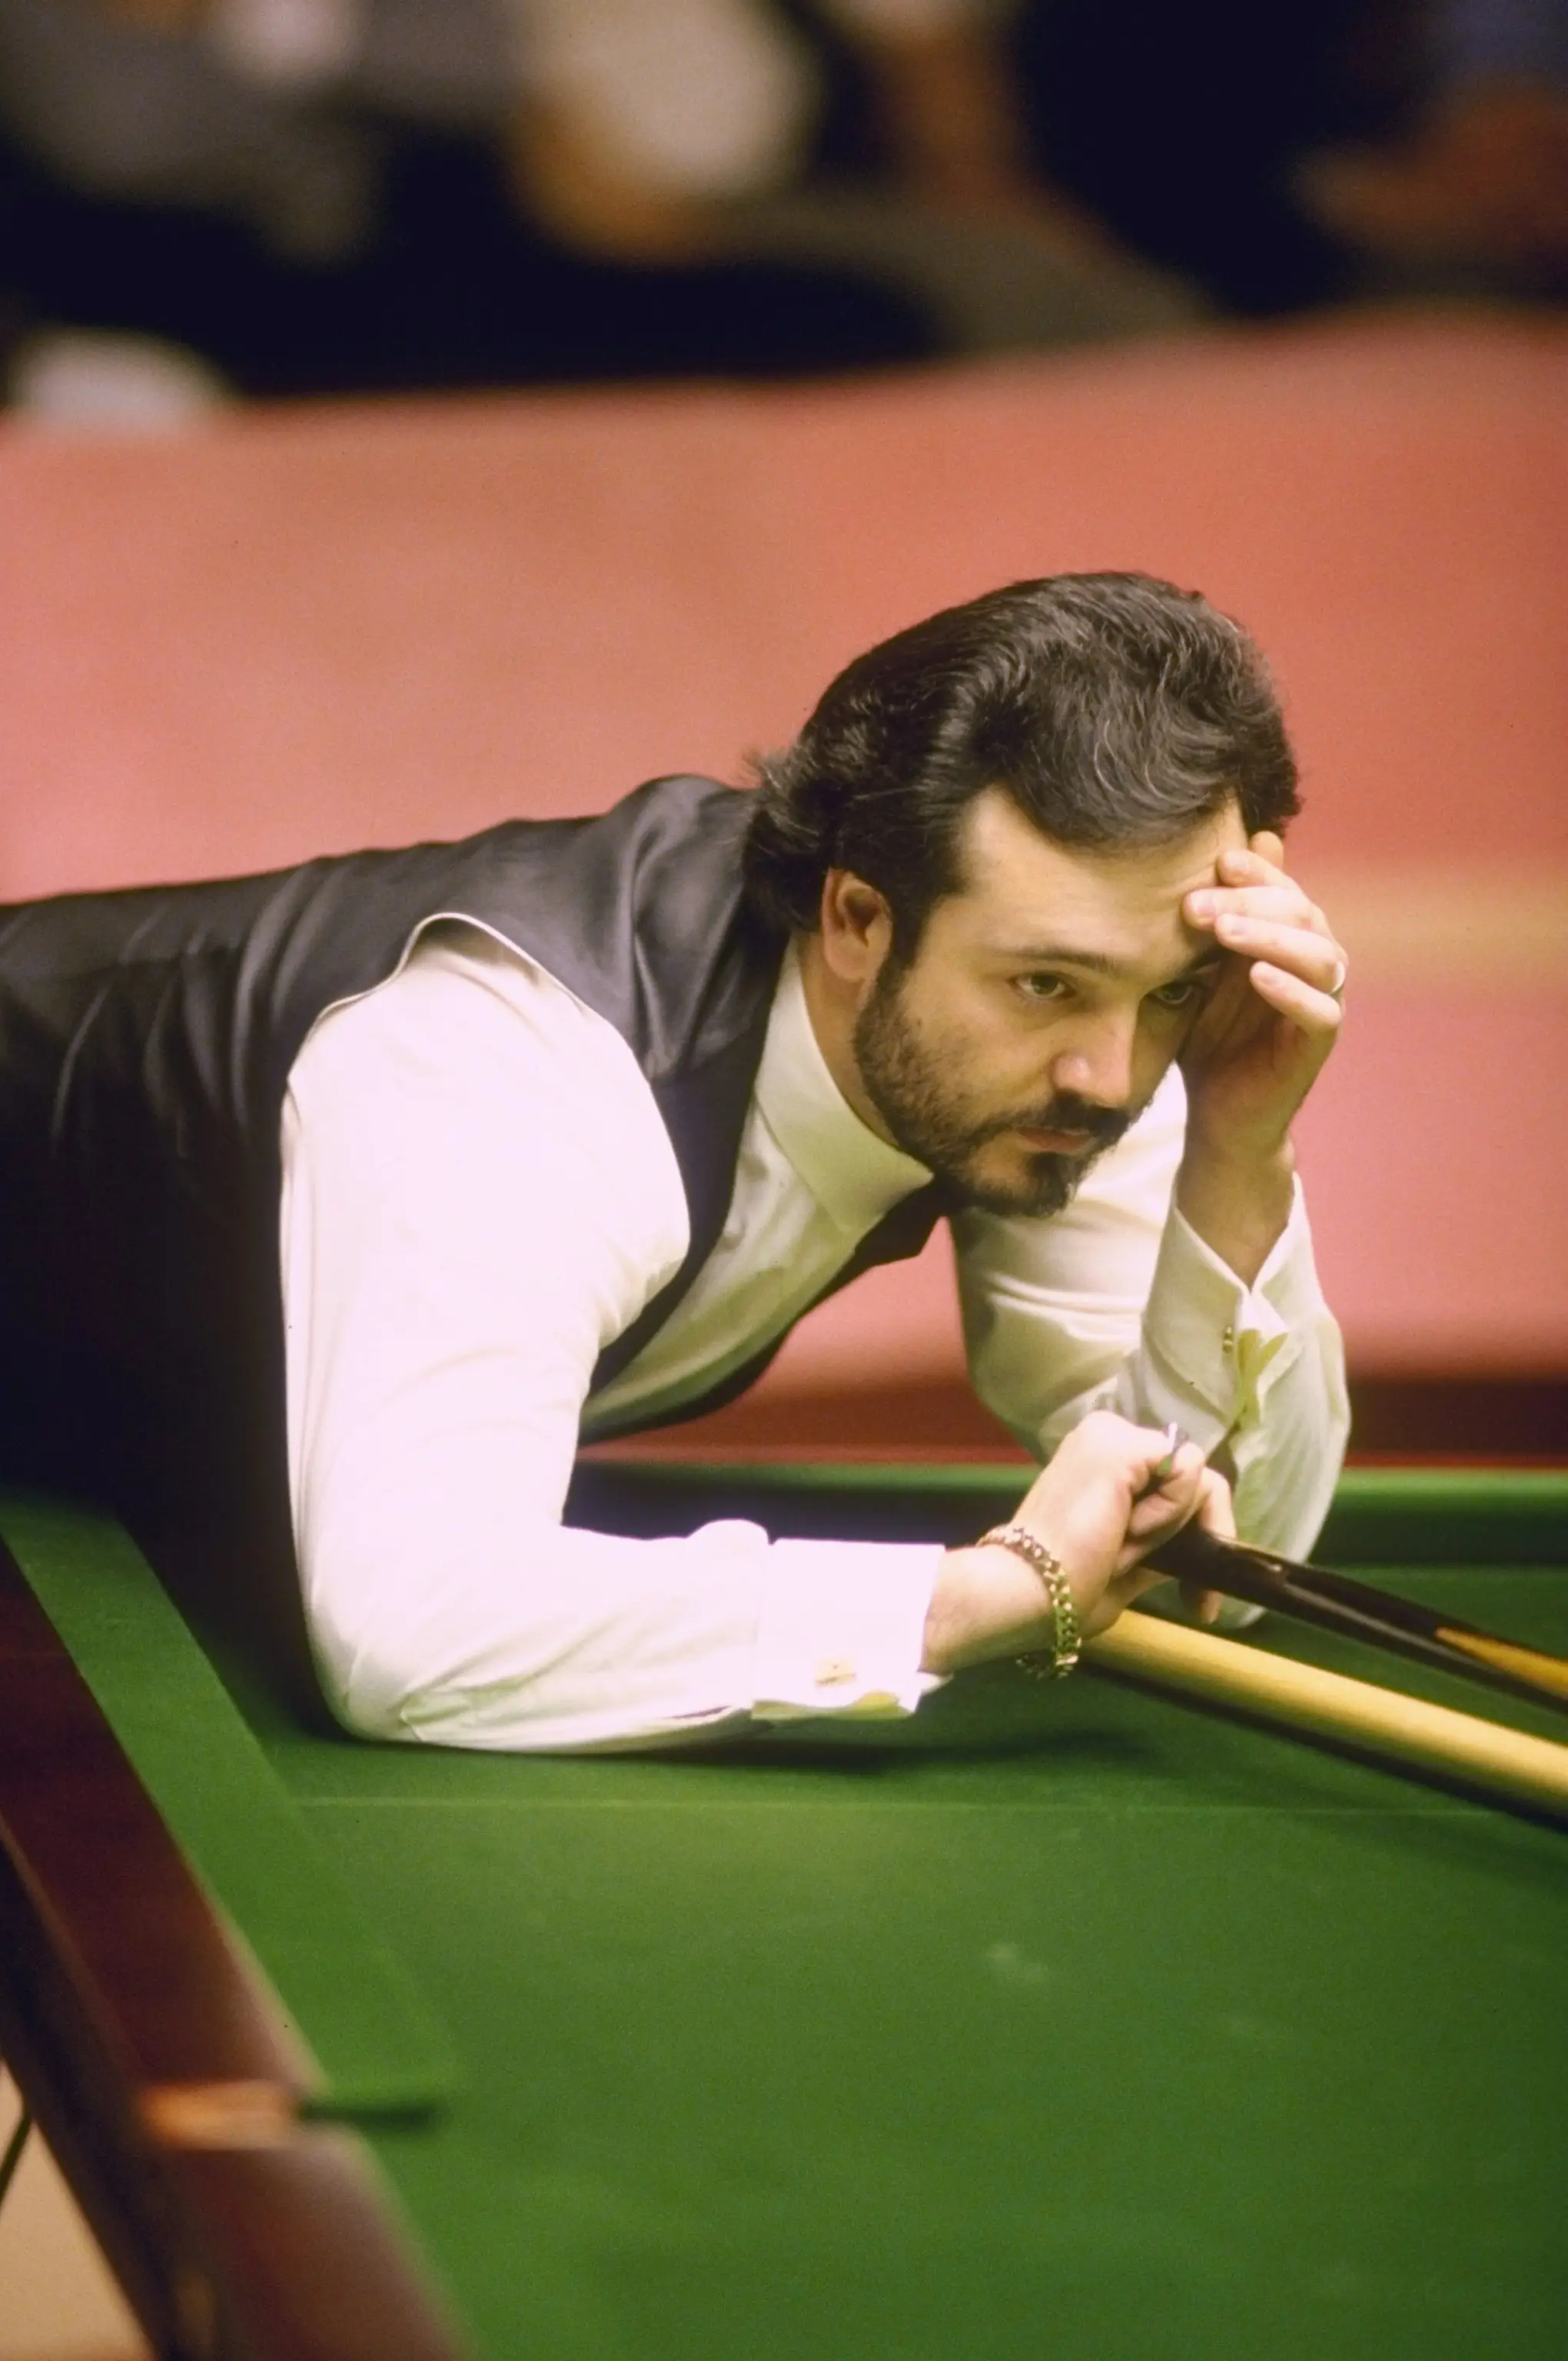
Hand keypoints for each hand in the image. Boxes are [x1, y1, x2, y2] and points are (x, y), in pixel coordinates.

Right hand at [921, 1411, 1234, 1674]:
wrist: (1028, 1589)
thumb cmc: (1064, 1589)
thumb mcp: (1128, 1566)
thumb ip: (1163, 1545)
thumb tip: (1199, 1544)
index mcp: (1101, 1461)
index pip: (1175, 1482)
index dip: (1196, 1536)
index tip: (1194, 1599)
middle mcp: (1106, 1437)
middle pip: (1193, 1476)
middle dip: (1207, 1537)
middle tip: (1194, 1600)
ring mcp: (1112, 1434)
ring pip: (1195, 1474)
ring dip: (1174, 1528)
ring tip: (1126, 1553)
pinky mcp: (1122, 1443)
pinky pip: (1187, 1473)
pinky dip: (1169, 1514)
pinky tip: (1126, 1530)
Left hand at [1175, 833, 1344, 1281]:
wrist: (1216, 1114)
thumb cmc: (1207, 1037)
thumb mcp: (1199, 973)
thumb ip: (1211, 922)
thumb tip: (1212, 859)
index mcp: (1288, 941)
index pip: (1286, 890)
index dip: (1258, 873)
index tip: (1217, 861)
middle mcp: (1314, 965)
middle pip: (1303, 914)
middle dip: (1250, 902)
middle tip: (1196, 904)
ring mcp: (1321, 1003)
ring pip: (1320, 955)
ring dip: (1272, 938)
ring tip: (1224, 933)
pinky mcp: (1318, 1045)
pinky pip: (1321, 1011)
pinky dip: (1293, 991)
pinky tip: (1258, 977)